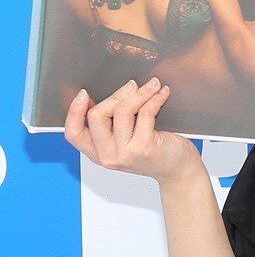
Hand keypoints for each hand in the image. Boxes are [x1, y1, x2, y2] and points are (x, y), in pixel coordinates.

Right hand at [64, 77, 200, 184]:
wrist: (178, 171)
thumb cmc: (154, 151)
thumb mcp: (126, 142)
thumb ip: (111, 126)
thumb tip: (104, 94)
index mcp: (98, 154)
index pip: (74, 134)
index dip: (74, 112)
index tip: (84, 93)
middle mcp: (109, 156)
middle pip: (97, 115)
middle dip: (115, 95)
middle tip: (132, 85)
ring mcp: (126, 153)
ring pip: (122, 110)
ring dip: (139, 92)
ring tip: (153, 85)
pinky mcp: (144, 147)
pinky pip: (145, 112)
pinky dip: (154, 98)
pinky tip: (162, 93)